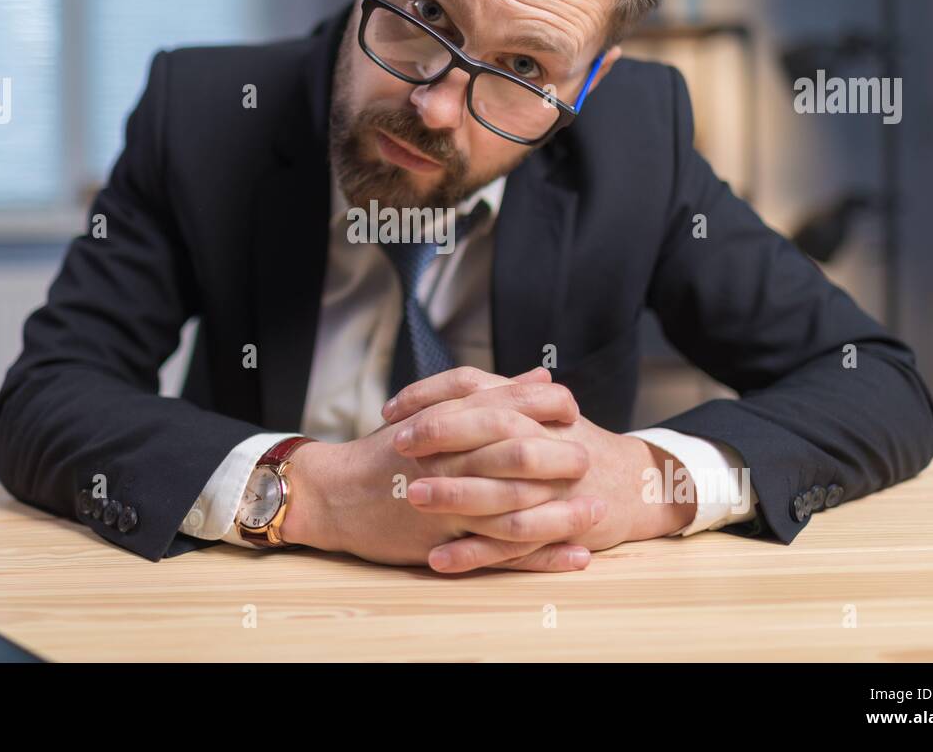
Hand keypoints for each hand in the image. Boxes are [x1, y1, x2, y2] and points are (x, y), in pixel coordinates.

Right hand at [280, 368, 607, 572]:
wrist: (335, 493)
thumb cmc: (388, 452)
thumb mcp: (435, 413)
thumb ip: (492, 394)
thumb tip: (544, 377)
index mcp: (450, 420)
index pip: (509, 404)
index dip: (547, 406)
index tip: (573, 409)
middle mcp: (451, 457)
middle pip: (518, 453)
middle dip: (561, 456)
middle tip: (590, 459)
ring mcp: (449, 500)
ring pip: (516, 506)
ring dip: (562, 511)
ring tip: (598, 511)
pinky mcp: (445, 538)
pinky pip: (501, 550)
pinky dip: (542, 555)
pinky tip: (576, 555)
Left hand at [385, 367, 698, 570]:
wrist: (637, 483)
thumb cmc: (573, 444)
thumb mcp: (539, 413)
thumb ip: (496, 397)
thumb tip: (443, 390)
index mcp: (532, 407)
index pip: (476, 387)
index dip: (429, 396)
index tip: (390, 412)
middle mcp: (544, 440)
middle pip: (490, 429)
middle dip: (441, 436)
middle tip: (397, 447)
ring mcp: (553, 485)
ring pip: (502, 488)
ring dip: (455, 493)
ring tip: (412, 497)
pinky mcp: (559, 526)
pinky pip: (512, 543)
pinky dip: (474, 553)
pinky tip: (437, 559)